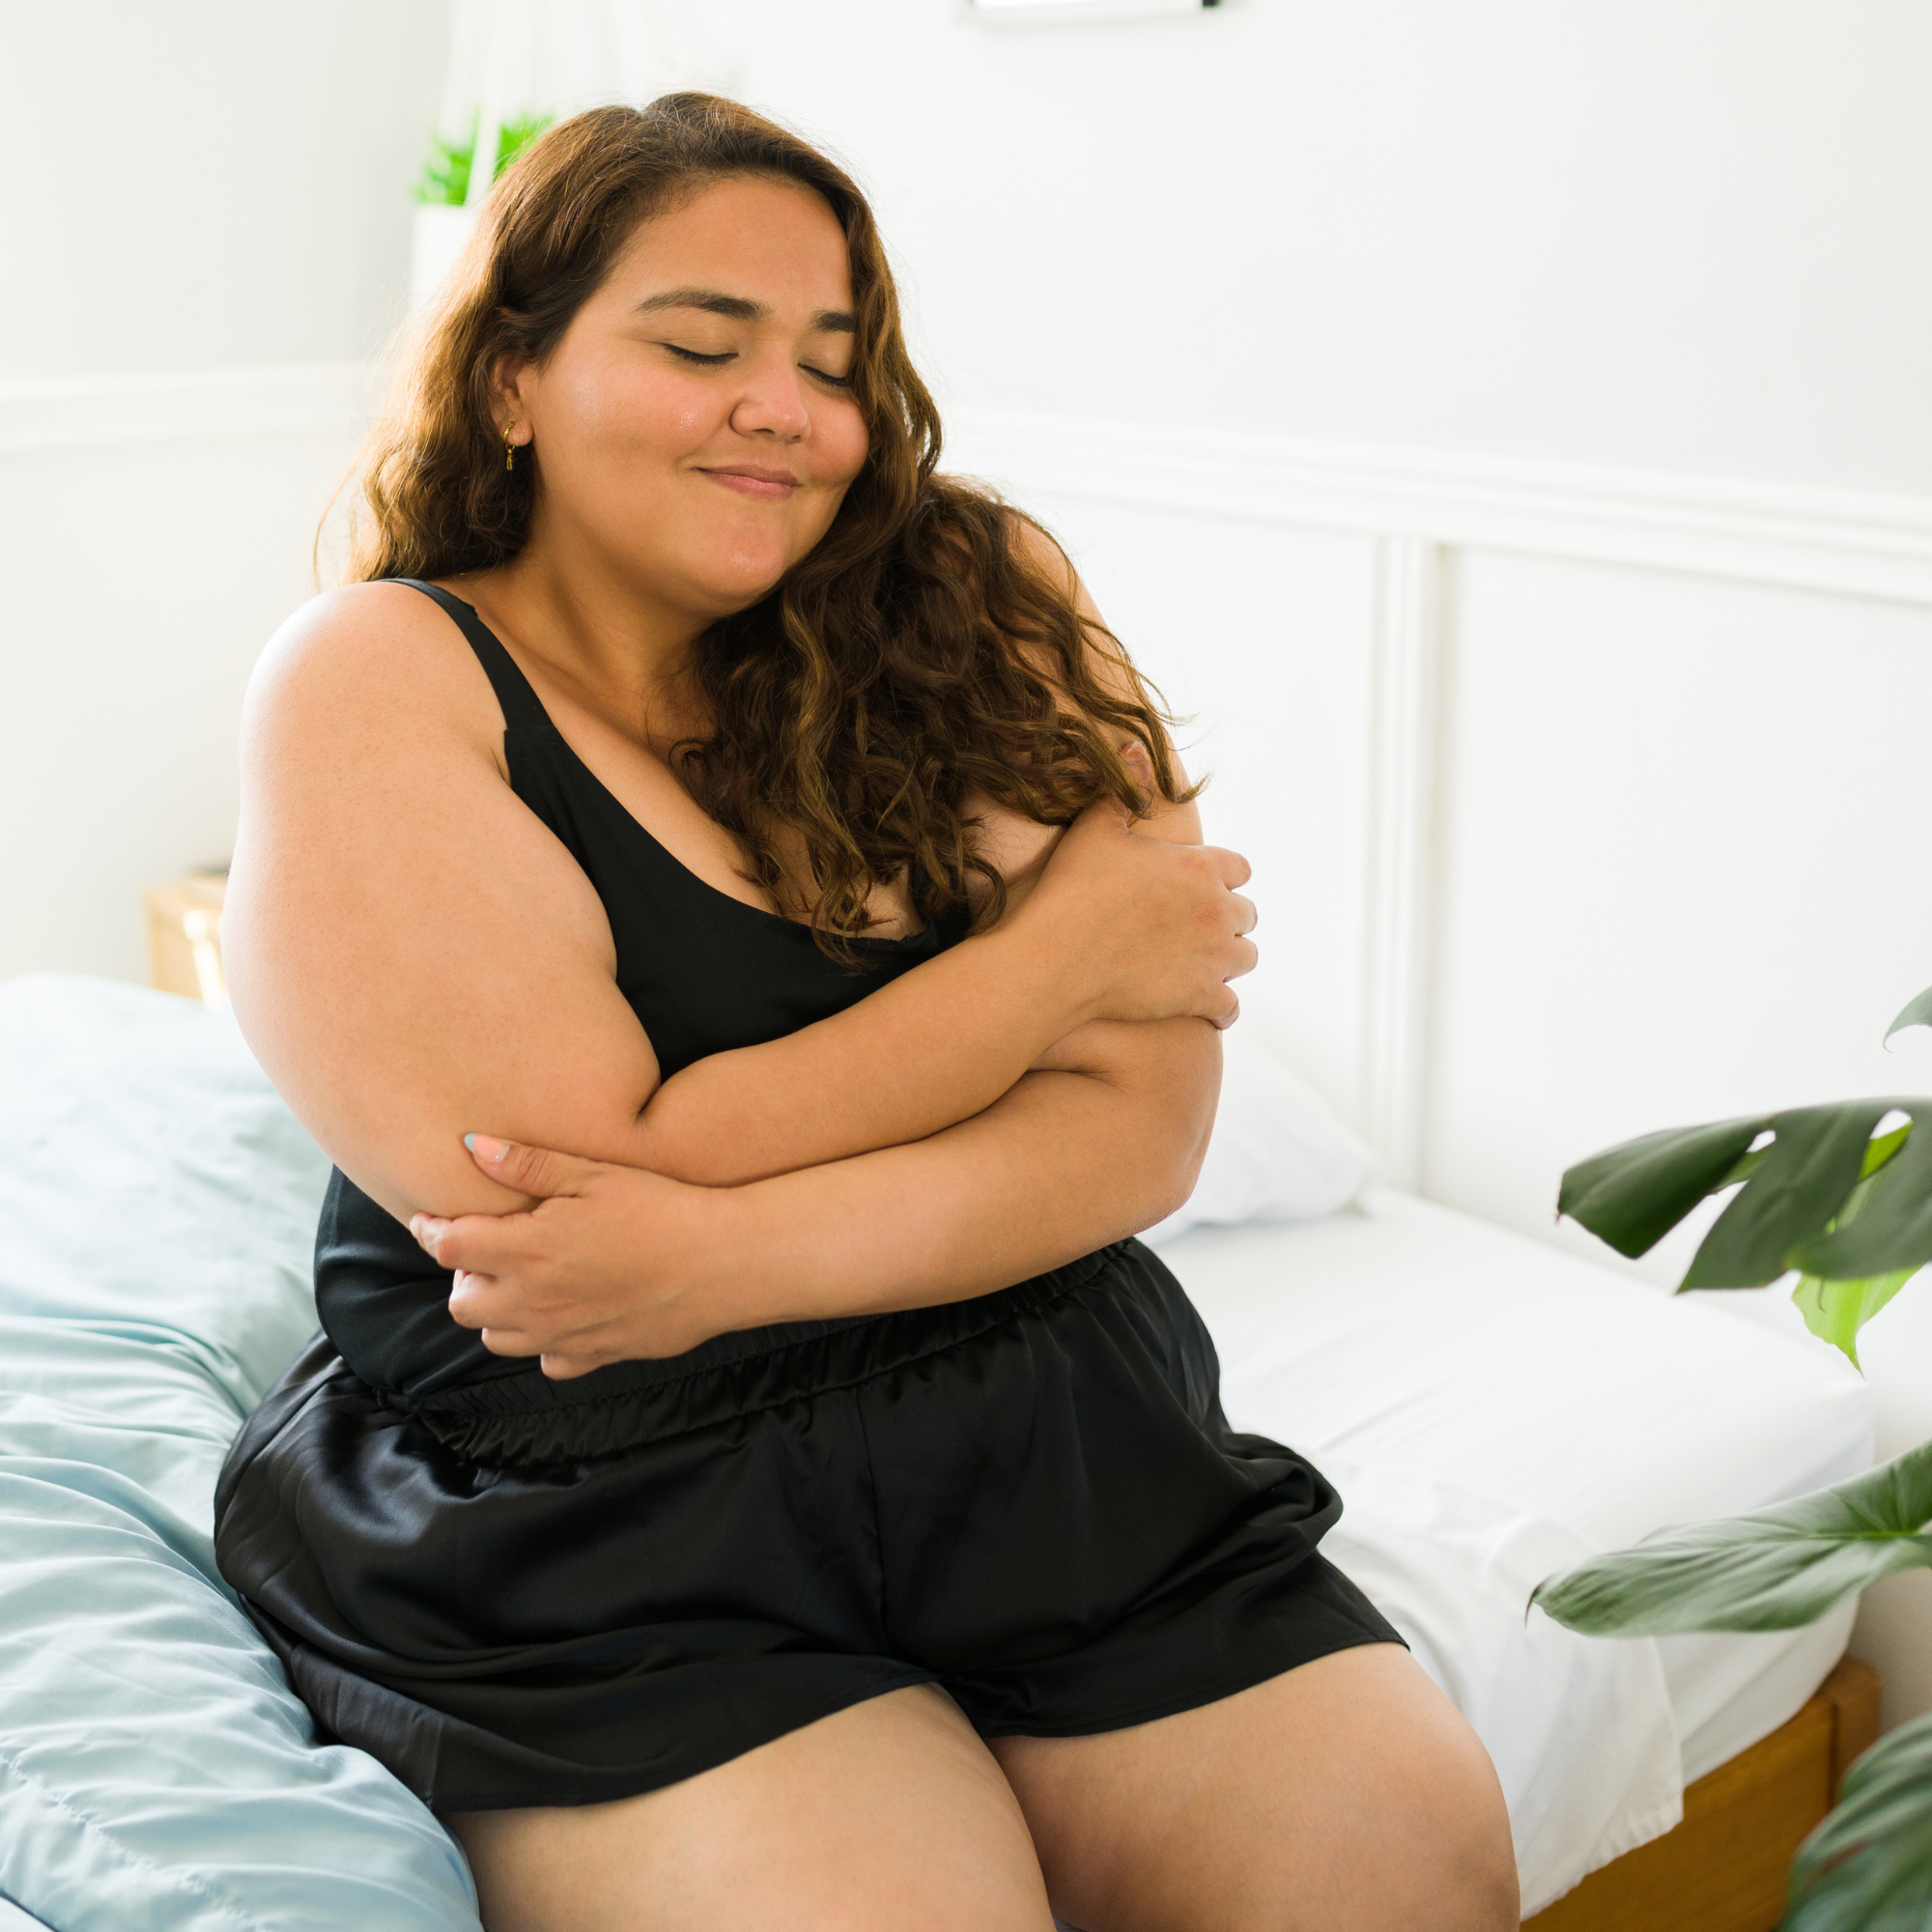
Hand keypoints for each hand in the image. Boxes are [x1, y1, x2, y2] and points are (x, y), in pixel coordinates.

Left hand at [408, 1135, 720, 1376]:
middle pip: (461, 1304)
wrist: (723, 1261)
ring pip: (496, 1338)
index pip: (448, 1248)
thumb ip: (528, 1165)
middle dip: (464, 1275)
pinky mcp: (594, 1357)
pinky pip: (547, 1361)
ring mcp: (562, 1336)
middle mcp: (535, 1302)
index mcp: (528, 1250)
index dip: (432, 1230)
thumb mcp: (594, 1175)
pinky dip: (544, 1340)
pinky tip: (566, 1310)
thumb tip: (472, 1145)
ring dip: (497, 1310)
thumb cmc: (662, 1208)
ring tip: (526, 1279)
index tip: (432, 1219)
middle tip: (492, 1248)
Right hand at [1022, 752, 1257, 1029]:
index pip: (1240, 868)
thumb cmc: (1072, 891)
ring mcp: (1213, 958)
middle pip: (1247, 914)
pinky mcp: (1200, 997)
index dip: (1221, 875)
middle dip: (1226, 918)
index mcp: (1201, 866)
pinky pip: (1230, 1006)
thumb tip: (1136, 747)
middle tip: (1196, 926)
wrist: (1056, 960)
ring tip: (1201, 961)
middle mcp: (1217, 910)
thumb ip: (1123, 788)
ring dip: (1229, 959)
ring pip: (1246, 958)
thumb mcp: (1096, 827)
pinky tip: (1203, 1004)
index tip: (1201, 885)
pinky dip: (1220, 1006)